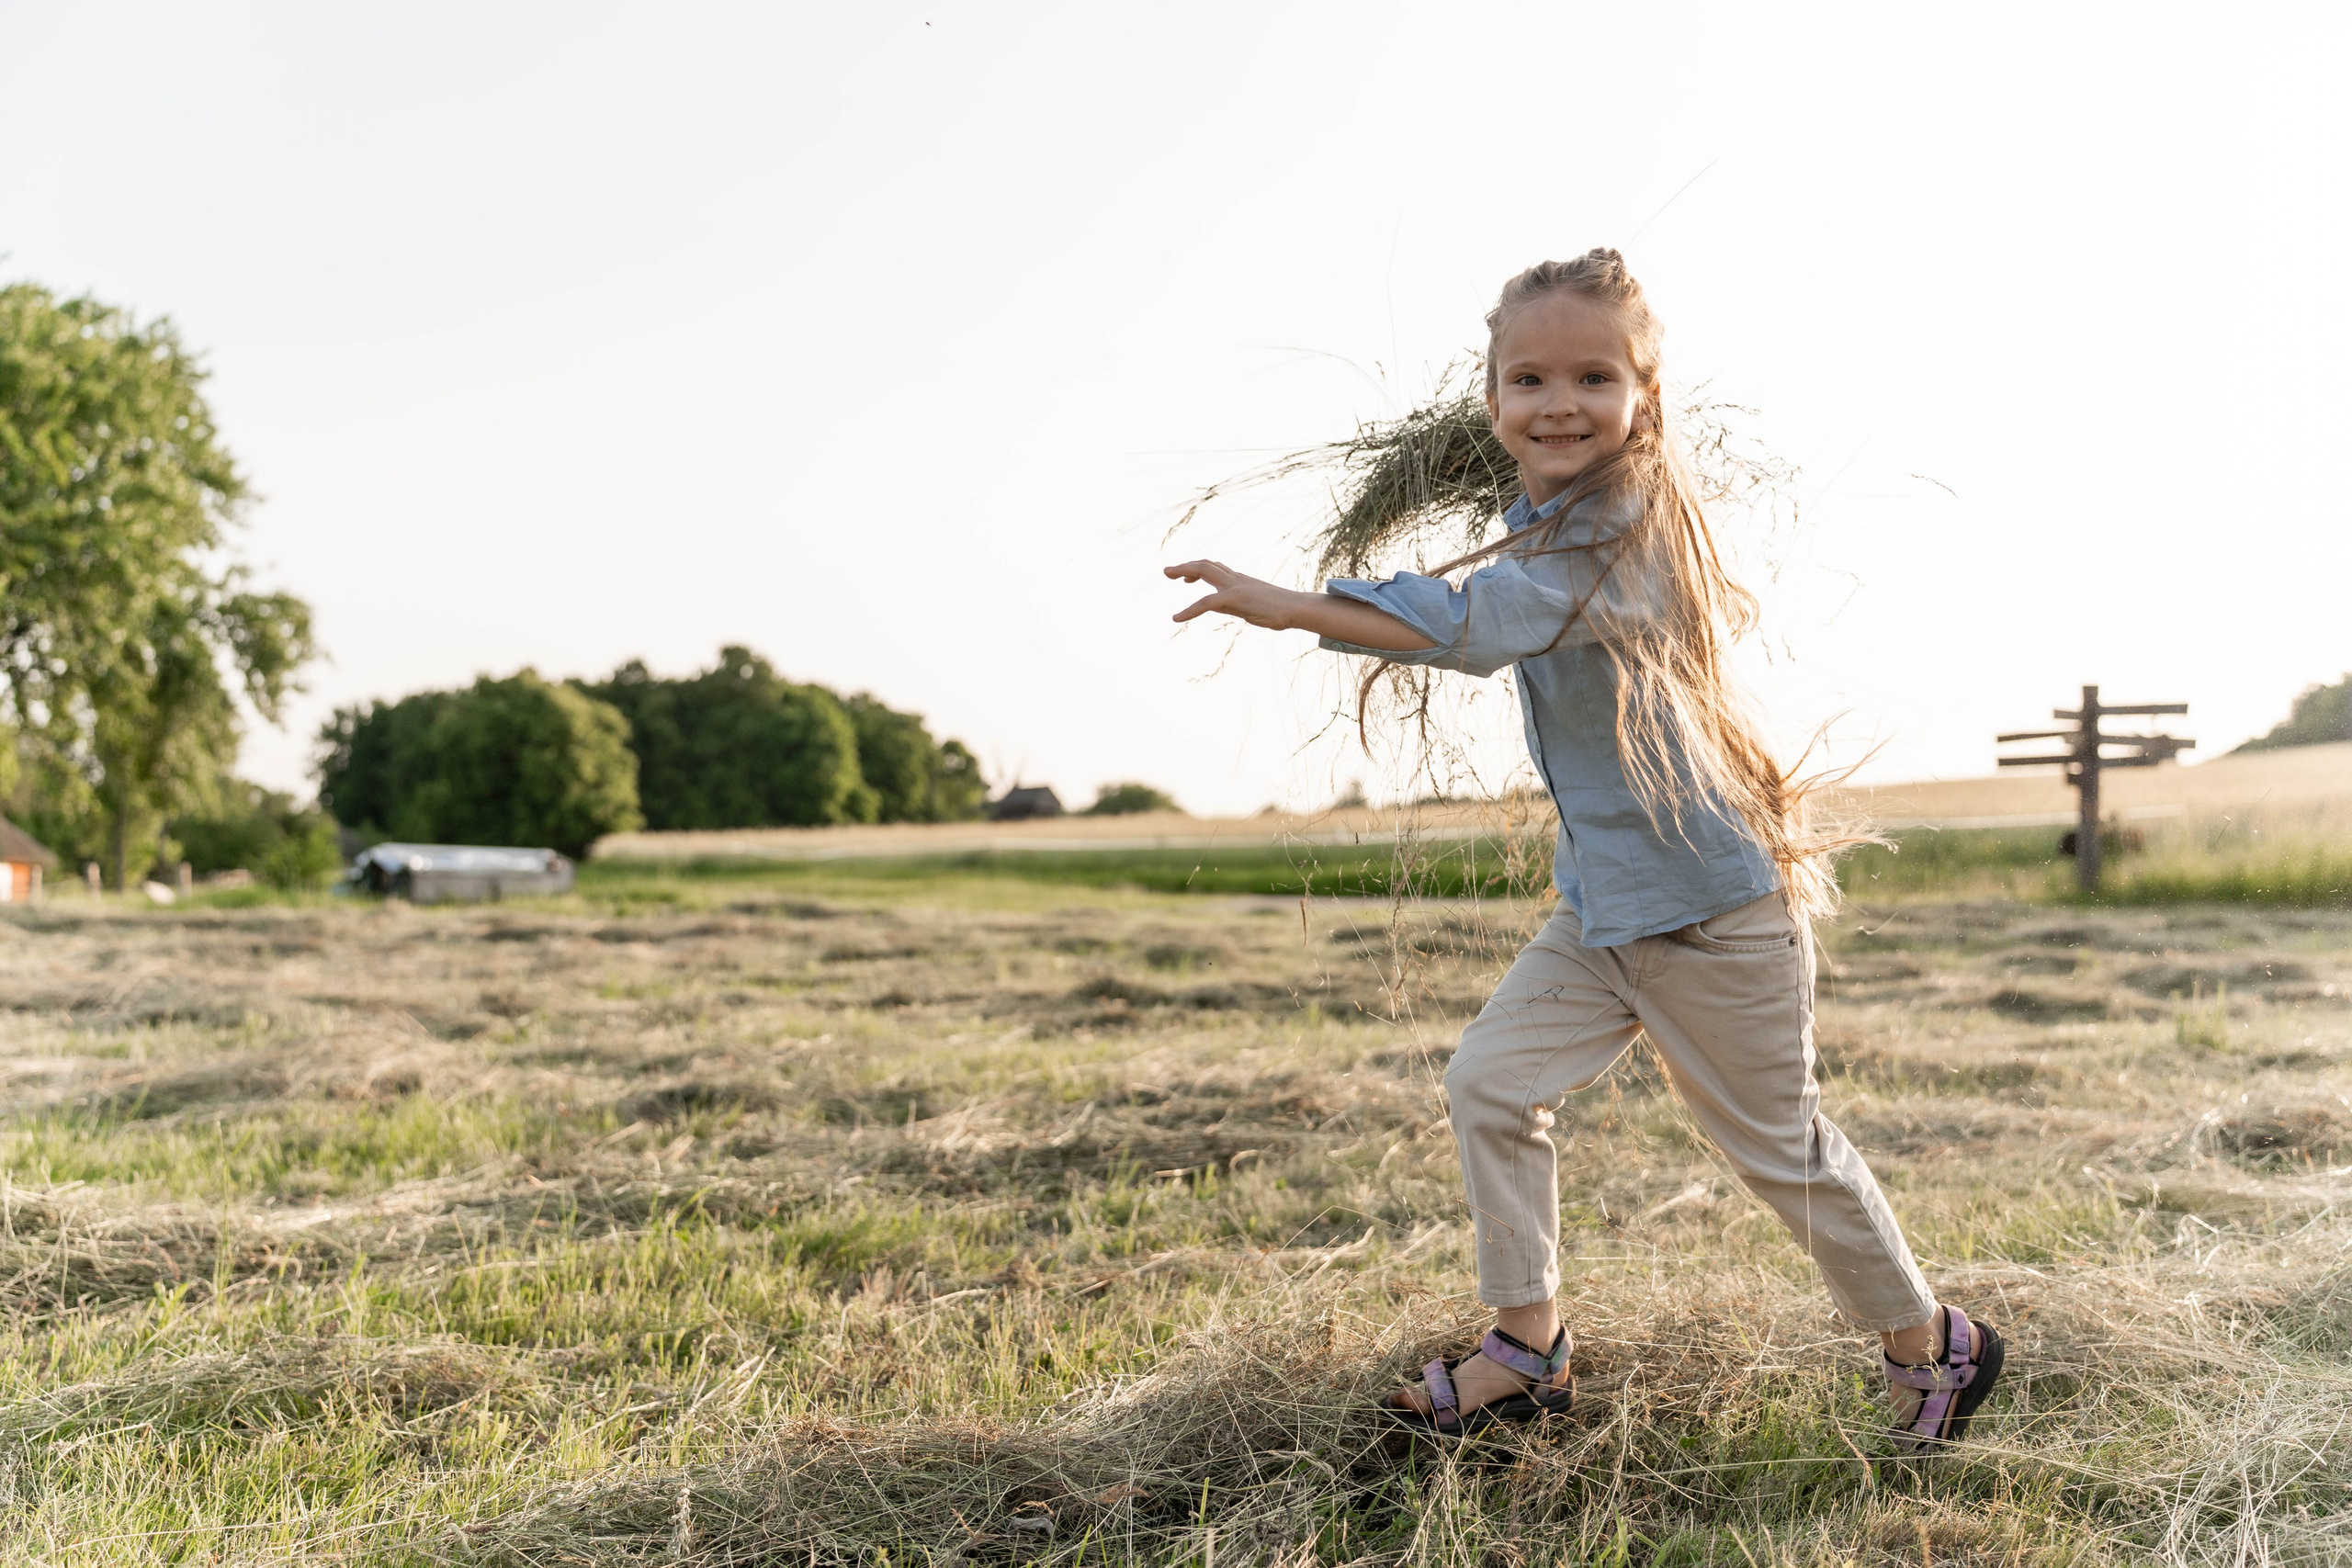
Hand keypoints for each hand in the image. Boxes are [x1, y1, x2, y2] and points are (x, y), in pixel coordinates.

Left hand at [1164, 560, 1307, 629]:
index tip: (1186, 578)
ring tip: (1167, 573)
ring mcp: (1235, 586)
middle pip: (1206, 565)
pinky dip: (1189, 610)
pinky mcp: (1234, 599)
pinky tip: (1177, 618)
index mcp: (1240, 581)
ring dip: (1184, 570)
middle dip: (1186, 566)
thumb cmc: (1281, 610)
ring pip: (1204, 571)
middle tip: (1168, 571)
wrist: (1297, 609)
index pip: (1215, 569)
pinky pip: (1206, 602)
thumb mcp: (1254, 606)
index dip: (1198, 569)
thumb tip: (1230, 608)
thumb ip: (1238, 605)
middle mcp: (1235, 579)